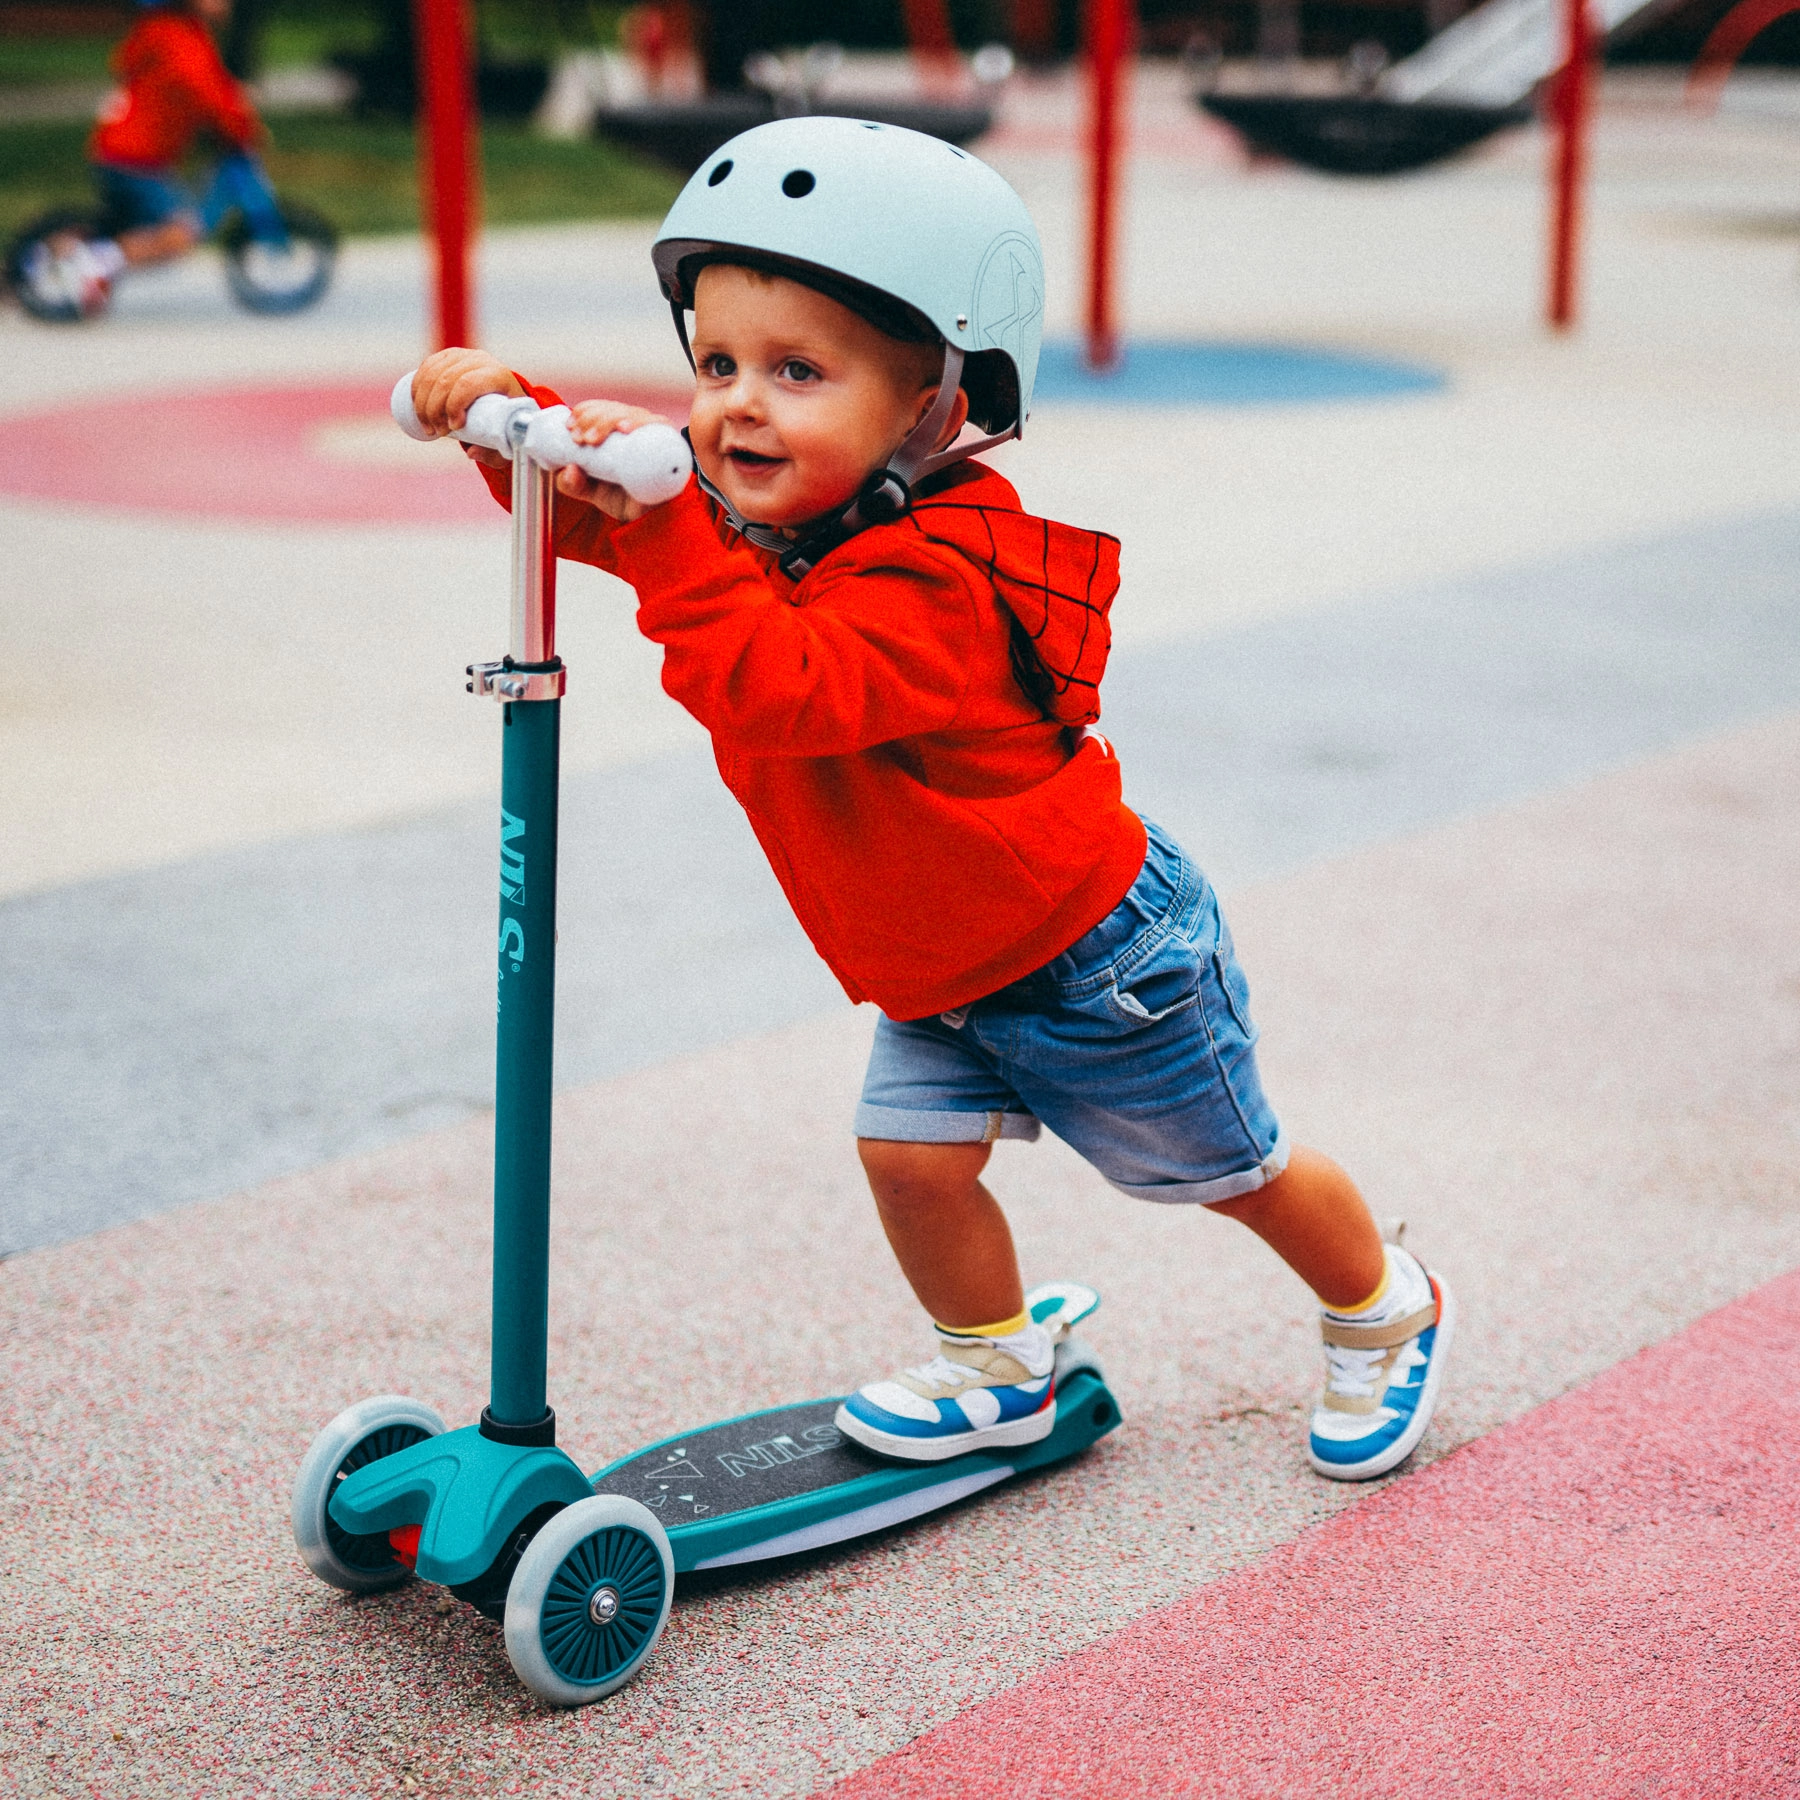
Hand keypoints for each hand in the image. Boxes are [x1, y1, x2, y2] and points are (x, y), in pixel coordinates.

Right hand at [411, 349, 523, 472]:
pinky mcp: (447, 356)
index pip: (468, 384)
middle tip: (437, 432)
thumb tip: (471, 452)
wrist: (505, 393)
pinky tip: (418, 407)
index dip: (454, 405)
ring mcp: (462, 355)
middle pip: (446, 381)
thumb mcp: (506, 437)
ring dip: (423, 403)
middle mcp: (480, 360)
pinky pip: (425, 368)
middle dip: (435, 410)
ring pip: (432, 375)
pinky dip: (417, 389)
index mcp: (498, 375)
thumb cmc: (506, 419)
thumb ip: (493, 450)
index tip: (454, 427)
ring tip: (428, 426)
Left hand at [553, 399, 673, 521]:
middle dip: (592, 418)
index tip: (570, 429)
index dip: (584, 411)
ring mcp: (654, 435)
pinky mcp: (670, 445)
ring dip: (609, 420)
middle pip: (615, 408)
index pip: (601, 408)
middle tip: (580, 439)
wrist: (650, 519)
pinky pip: (659, 426)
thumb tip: (569, 470)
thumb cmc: (624, 499)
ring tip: (594, 439)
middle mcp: (636, 429)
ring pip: (633, 413)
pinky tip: (625, 428)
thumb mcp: (591, 491)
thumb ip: (573, 483)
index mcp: (616, 432)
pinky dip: (641, 423)